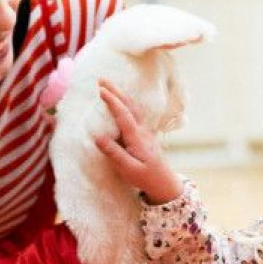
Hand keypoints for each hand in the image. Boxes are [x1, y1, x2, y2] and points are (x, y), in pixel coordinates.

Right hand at [94, 80, 182, 204]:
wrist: (165, 183)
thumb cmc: (146, 178)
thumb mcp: (128, 169)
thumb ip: (114, 153)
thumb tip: (98, 137)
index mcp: (137, 138)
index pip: (124, 115)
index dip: (113, 102)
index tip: (101, 90)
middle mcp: (142, 131)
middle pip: (130, 106)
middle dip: (116, 91)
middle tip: (101, 80)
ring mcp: (145, 132)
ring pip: (134, 108)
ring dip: (122, 95)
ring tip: (109, 87)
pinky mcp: (146, 135)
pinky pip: (136, 114)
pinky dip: (127, 104)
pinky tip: (123, 102)